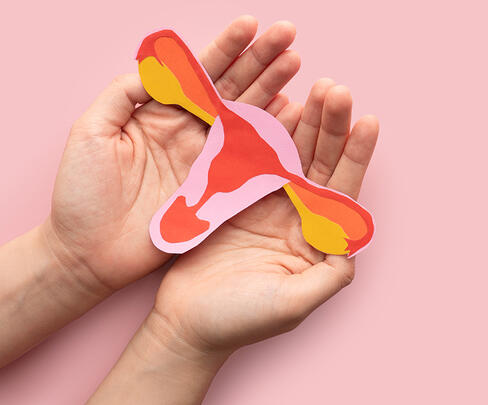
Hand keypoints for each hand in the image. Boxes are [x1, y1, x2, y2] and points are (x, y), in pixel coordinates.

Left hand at [46, 17, 300, 293]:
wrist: (90, 252)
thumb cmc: (82, 193)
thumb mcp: (92, 131)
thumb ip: (125, 93)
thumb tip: (162, 68)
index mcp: (160, 112)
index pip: (199, 72)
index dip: (226, 47)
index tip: (251, 24)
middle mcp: (190, 131)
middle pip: (231, 87)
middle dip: (260, 60)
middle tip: (288, 36)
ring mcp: (207, 159)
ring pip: (247, 116)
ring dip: (272, 89)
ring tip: (295, 64)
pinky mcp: (218, 188)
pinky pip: (252, 158)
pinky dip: (274, 137)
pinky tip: (293, 114)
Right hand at [150, 80, 378, 353]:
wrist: (186, 323)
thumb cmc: (240, 321)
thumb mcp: (292, 305)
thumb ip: (328, 278)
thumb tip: (354, 248)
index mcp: (317, 240)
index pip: (343, 191)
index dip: (356, 156)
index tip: (368, 121)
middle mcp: (298, 217)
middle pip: (321, 163)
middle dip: (330, 127)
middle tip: (335, 89)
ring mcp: (268, 203)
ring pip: (292, 153)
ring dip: (304, 121)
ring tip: (315, 87)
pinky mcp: (236, 196)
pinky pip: (254, 156)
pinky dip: (264, 130)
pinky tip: (276, 104)